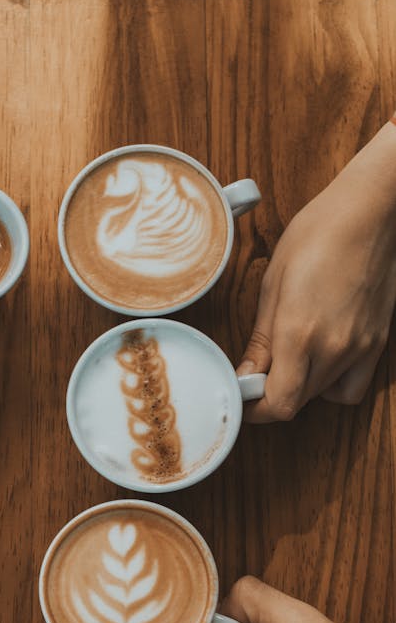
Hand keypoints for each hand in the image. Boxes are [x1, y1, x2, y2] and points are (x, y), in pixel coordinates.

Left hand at [238, 122, 395, 420]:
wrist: (368, 212)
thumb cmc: (317, 235)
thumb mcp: (272, 285)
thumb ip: (260, 340)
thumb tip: (247, 373)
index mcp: (299, 334)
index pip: (278, 404)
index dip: (256, 410)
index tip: (244, 396)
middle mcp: (333, 349)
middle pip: (297, 403)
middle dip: (272, 395)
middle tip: (258, 374)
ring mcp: (360, 348)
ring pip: (322, 395)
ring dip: (300, 389)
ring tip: (290, 360)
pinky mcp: (377, 343)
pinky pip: (351, 386)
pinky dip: (332, 385)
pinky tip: (321, 361)